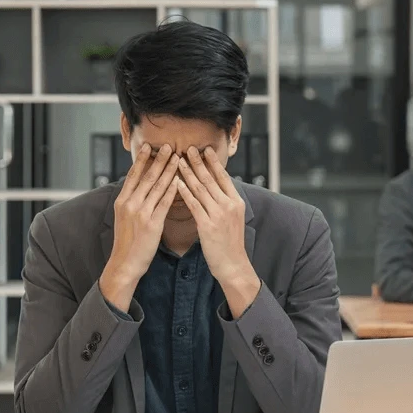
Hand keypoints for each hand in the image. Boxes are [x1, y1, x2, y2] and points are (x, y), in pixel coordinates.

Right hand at [99, 143, 179, 310]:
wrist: (125, 263)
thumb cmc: (127, 241)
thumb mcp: (123, 217)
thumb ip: (131, 201)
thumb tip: (139, 186)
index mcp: (122, 200)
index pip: (133, 175)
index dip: (142, 159)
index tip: (149, 146)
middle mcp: (130, 204)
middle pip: (146, 176)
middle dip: (158, 160)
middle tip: (168, 145)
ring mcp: (141, 213)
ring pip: (157, 187)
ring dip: (168, 170)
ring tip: (178, 157)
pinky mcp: (152, 224)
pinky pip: (165, 203)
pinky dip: (173, 190)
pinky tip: (180, 180)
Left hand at [176, 146, 260, 316]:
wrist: (233, 265)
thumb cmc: (230, 243)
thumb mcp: (233, 219)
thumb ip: (226, 202)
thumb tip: (218, 187)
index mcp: (236, 201)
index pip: (223, 176)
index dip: (213, 162)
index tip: (204, 149)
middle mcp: (229, 205)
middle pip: (211, 179)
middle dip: (198, 162)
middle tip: (188, 147)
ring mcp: (219, 215)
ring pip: (201, 189)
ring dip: (188, 173)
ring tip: (179, 160)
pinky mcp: (208, 226)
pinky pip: (194, 205)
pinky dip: (184, 192)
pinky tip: (176, 182)